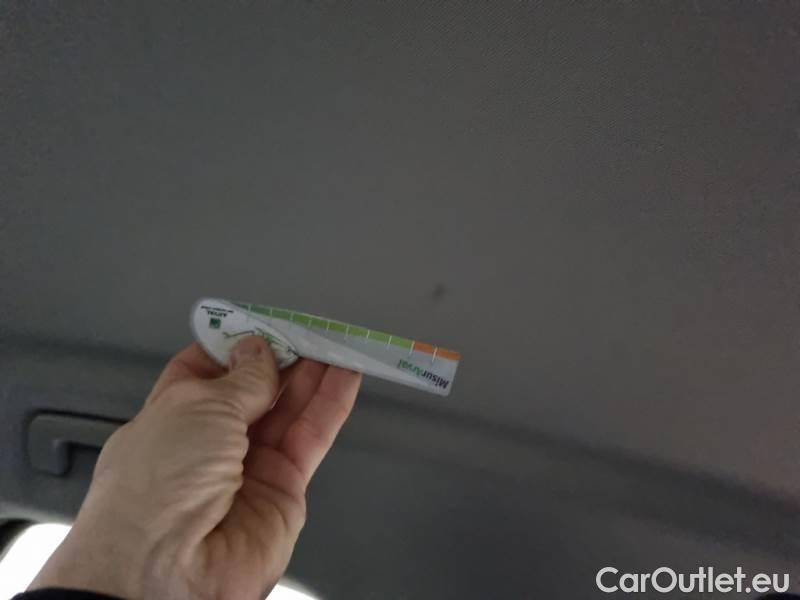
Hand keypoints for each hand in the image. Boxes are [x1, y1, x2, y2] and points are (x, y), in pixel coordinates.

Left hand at [31, 336, 361, 599]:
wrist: (169, 572)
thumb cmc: (158, 484)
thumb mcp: (198, 409)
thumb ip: (242, 378)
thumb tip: (259, 348)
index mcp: (173, 415)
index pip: (208, 369)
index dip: (237, 345)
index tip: (264, 324)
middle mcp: (210, 441)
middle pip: (255, 389)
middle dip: (282, 357)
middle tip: (310, 329)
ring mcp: (249, 465)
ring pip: (288, 410)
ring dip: (313, 375)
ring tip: (337, 342)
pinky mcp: (284, 488)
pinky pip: (311, 438)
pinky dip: (330, 405)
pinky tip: (346, 375)